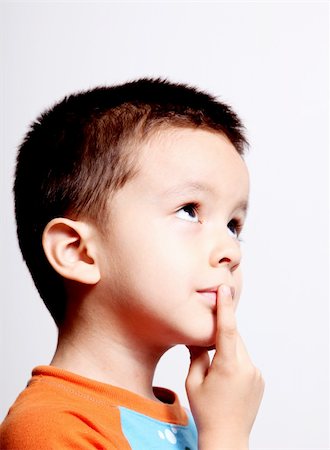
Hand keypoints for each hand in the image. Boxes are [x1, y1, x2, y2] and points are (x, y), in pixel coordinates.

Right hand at [185, 285, 264, 449]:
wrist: (227, 437)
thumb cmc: (206, 411)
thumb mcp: (193, 381)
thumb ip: (197, 354)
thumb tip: (198, 335)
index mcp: (229, 366)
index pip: (228, 329)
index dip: (225, 307)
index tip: (224, 289)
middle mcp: (247, 367)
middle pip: (234, 337)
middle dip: (221, 334)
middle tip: (205, 340)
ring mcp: (256, 374)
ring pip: (240, 349)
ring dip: (228, 349)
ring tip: (215, 370)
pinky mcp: (260, 379)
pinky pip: (245, 360)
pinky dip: (235, 360)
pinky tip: (226, 380)